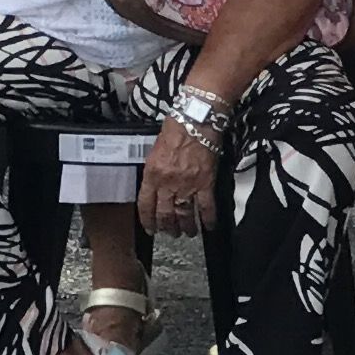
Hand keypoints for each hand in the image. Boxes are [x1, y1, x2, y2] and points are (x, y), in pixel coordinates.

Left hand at [138, 117, 218, 236]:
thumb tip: (154, 186)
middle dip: (167, 227)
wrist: (196, 121)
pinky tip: (209, 227)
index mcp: (152, 174)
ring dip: (186, 227)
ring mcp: (188, 185)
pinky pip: (207, 207)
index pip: (145, 204)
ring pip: (185, 214)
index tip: (150, 229)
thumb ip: (154, 171)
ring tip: (187, 233)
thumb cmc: (174, 130)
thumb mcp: (154, 151)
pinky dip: (208, 219)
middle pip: (165, 214)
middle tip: (170, 234)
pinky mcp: (207, 183)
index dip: (147, 220)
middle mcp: (168, 183)